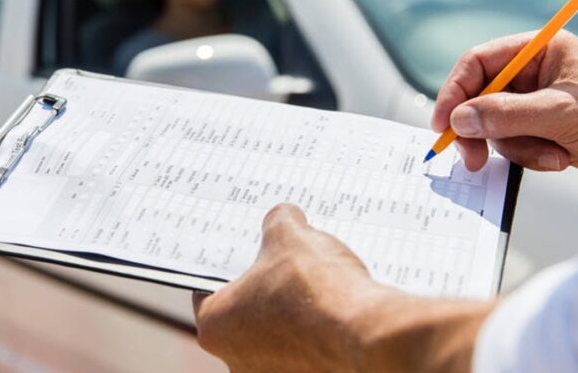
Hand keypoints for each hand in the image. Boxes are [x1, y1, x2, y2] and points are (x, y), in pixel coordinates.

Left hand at [193, 204, 491, 372]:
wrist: (369, 335)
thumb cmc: (317, 291)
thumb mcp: (290, 236)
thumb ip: (278, 222)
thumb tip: (283, 218)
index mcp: (214, 325)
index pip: (208, 287)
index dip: (230, 263)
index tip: (247, 251)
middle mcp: (235, 360)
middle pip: (244, 312)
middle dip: (266, 287)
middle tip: (288, 262)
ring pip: (277, 333)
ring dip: (293, 312)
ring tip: (319, 285)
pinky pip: (306, 350)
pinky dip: (317, 332)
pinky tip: (336, 309)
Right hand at [432, 31, 577, 177]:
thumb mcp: (562, 113)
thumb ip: (508, 114)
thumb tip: (461, 119)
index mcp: (539, 50)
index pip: (479, 63)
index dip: (455, 92)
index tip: (444, 124)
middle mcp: (534, 73)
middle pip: (480, 98)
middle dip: (482, 130)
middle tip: (473, 159)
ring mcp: (536, 102)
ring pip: (496, 126)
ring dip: (517, 147)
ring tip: (552, 154)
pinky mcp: (542, 128)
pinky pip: (514, 144)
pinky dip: (531, 156)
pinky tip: (561, 157)